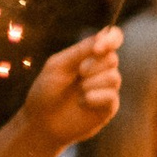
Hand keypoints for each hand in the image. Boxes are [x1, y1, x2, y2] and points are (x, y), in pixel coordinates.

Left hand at [22, 29, 121, 152]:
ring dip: (93, 82)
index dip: (111, 39)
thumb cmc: (46, 91)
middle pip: (112, 58)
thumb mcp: (58, 65)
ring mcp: (106, 89)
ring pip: (114, 77)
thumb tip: (104, 34)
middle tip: (79, 72)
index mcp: (89, 56)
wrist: (42, 122)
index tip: (99, 47)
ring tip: (79, 91)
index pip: (111, 39)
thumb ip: (81, 51)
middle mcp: (100, 70)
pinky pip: (112, 96)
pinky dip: (96, 96)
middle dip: (95, 64)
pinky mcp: (108, 107)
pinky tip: (83, 102)